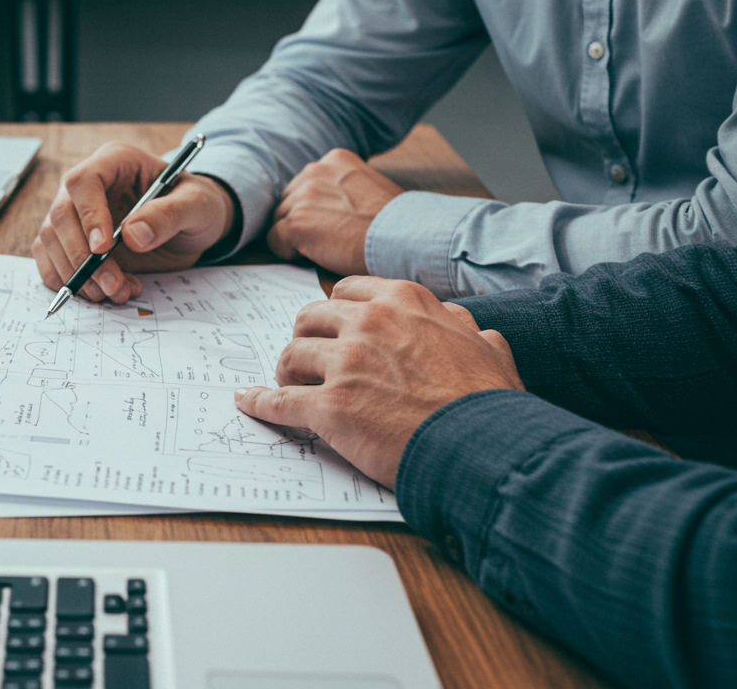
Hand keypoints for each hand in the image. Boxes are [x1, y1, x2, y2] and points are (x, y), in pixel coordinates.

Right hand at [34, 142, 234, 304]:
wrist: (193, 226)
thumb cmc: (196, 206)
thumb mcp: (197, 205)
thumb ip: (170, 215)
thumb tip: (134, 235)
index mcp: (116, 162)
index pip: (84, 181)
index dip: (88, 215)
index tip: (103, 248)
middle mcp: (88, 185)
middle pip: (61, 215)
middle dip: (82, 257)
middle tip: (111, 284)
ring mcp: (76, 213)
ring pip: (52, 241)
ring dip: (77, 275)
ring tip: (116, 291)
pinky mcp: (72, 241)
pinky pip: (52, 260)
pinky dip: (72, 282)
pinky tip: (104, 292)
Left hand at [233, 277, 523, 488]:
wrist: (483, 445)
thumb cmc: (488, 402)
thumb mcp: (486, 346)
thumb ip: (461, 326)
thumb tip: (458, 321)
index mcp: (403, 302)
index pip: (348, 291)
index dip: (337, 312)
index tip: (334, 329)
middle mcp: (369, 323)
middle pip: (311, 317)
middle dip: (306, 337)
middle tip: (308, 359)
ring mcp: (346, 363)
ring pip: (292, 354)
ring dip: (287, 370)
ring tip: (290, 385)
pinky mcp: (329, 406)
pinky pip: (280, 401)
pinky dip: (259, 402)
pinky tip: (248, 402)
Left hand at [266, 149, 403, 274]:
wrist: (404, 238)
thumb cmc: (394, 223)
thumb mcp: (369, 187)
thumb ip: (341, 189)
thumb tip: (323, 206)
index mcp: (334, 159)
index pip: (304, 185)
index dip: (314, 209)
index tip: (331, 223)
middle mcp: (315, 170)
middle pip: (287, 202)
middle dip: (300, 221)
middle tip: (326, 239)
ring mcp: (303, 196)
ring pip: (278, 221)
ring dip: (295, 237)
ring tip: (325, 247)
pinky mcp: (296, 223)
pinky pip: (274, 241)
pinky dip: (289, 253)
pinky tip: (315, 256)